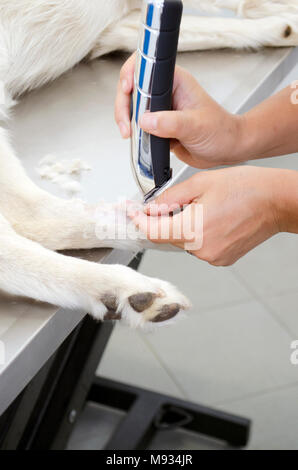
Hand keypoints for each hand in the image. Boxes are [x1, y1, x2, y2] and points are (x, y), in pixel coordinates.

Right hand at [115, 53, 243, 168]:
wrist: (227, 150)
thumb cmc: (221, 131)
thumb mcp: (196, 126)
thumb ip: (170, 123)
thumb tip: (145, 121)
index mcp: (176, 81)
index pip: (146, 67)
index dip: (131, 75)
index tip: (127, 90)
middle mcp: (166, 92)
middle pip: (133, 89)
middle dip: (124, 106)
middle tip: (127, 126)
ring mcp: (161, 110)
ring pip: (133, 109)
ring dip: (127, 121)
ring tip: (130, 135)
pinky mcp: (159, 126)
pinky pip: (139, 126)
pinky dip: (134, 134)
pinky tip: (137, 141)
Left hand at [128, 166, 287, 265]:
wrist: (277, 202)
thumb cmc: (247, 188)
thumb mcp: (201, 182)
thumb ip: (170, 197)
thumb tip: (150, 208)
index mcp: (194, 230)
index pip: (153, 232)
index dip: (139, 221)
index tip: (131, 212)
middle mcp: (202, 250)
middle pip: (167, 237)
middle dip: (164, 220)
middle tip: (175, 201)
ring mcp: (213, 257)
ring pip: (183, 241)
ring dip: (183, 226)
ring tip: (205, 207)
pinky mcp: (221, 259)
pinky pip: (199, 247)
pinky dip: (198, 234)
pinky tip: (213, 218)